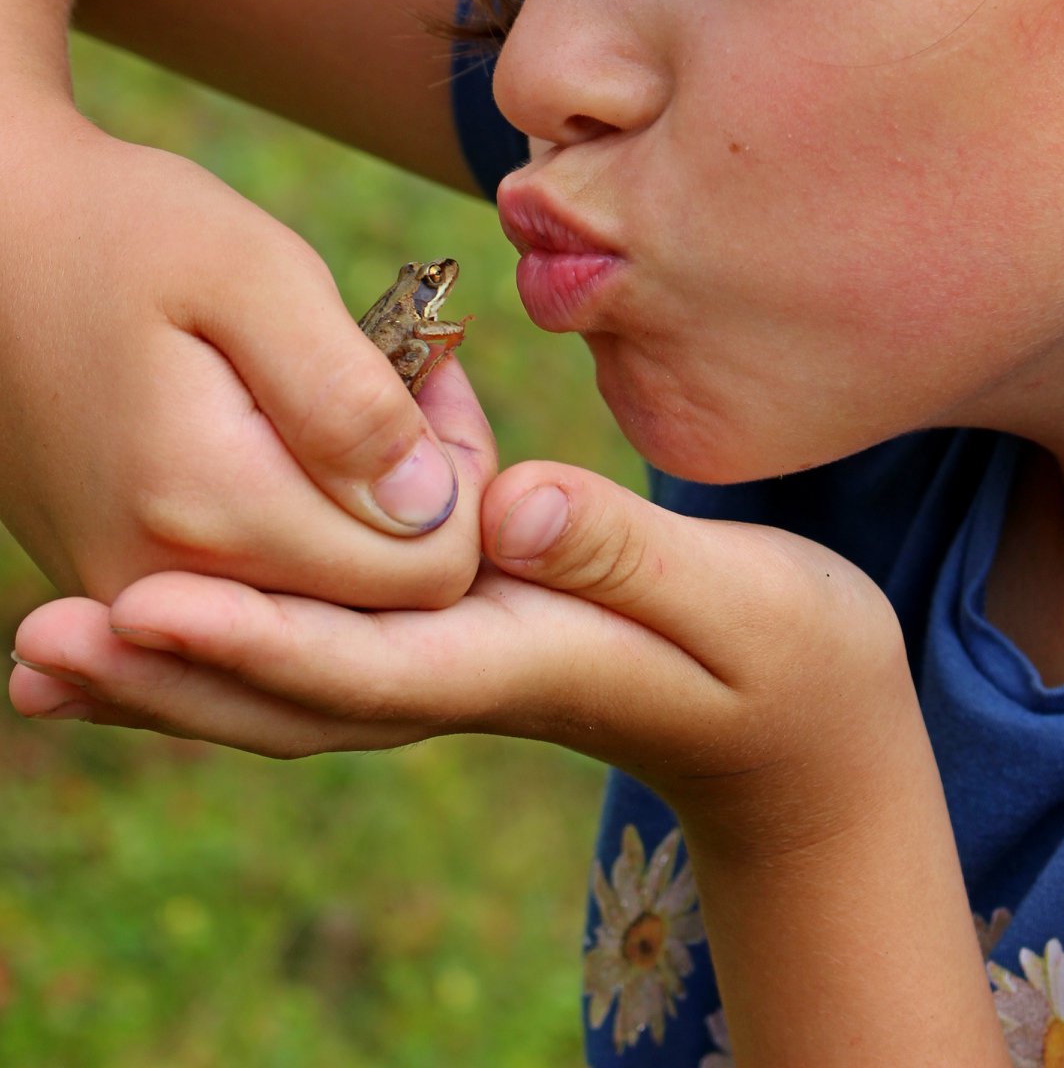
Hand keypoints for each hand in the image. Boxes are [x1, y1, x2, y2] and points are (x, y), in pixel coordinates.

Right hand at [0, 111, 495, 608]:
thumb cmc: (125, 232)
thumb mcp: (252, 274)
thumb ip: (346, 398)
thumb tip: (430, 507)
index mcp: (210, 511)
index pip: (427, 577)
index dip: (465, 483)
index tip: (434, 382)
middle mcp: (166, 592)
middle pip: (383, 611)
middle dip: (425, 507)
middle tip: (407, 383)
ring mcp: (135, 601)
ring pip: (325, 614)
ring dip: (364, 522)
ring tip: (348, 404)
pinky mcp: (122, 589)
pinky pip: (260, 604)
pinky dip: (303, 535)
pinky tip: (293, 441)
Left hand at [9, 456, 906, 855]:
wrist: (802, 737)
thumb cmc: (786, 659)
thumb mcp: (734, 599)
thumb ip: (622, 553)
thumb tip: (503, 511)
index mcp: (518, 661)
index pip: (360, 662)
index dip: (249, 635)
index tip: (143, 600)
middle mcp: (460, 681)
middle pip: (285, 697)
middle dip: (160, 676)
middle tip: (37, 647)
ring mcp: (448, 676)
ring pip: (279, 693)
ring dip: (161, 682)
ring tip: (42, 661)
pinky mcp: (452, 653)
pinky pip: (312, 664)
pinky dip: (221, 658)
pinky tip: (153, 632)